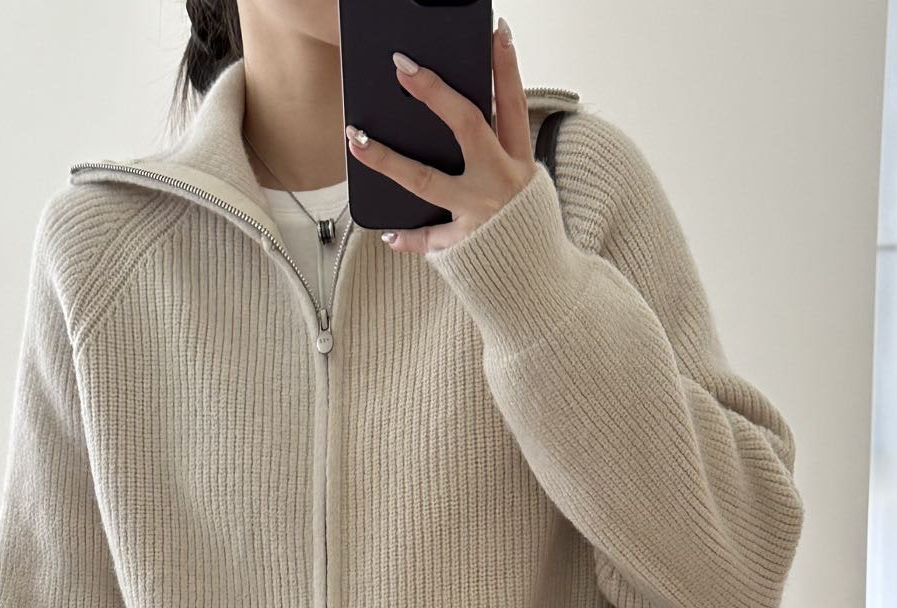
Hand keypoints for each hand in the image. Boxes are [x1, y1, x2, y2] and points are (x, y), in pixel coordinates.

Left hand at [344, 16, 537, 254]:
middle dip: (434, 93)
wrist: (540, 286)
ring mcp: (479, 213)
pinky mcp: (463, 244)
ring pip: (426, 180)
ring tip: (356, 139)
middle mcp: (500, 182)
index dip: (505, 66)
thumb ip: (499, 154)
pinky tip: (389, 233)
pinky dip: (409, 238)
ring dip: (386, 158)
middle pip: (467, 125)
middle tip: (402, 68)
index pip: (512, 104)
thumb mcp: (525, 186)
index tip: (494, 32)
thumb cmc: (525, 230)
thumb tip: (462, 119)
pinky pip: (429, 238)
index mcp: (519, 162)